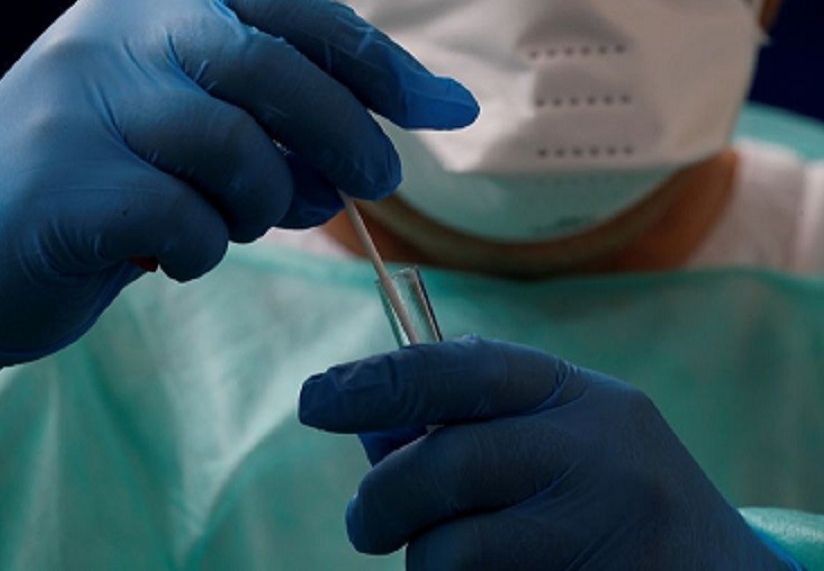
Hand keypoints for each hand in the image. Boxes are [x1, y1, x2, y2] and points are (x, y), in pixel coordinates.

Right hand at [0, 0, 477, 403]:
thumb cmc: (93, 190)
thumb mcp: (183, 140)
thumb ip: (268, 135)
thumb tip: (370, 155)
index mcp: (151, 14)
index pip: (281, 8)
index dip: (367, 56)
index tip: (437, 107)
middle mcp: (114, 40)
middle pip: (268, 67)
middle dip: (342, 131)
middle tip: (377, 183)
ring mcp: (80, 108)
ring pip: (232, 150)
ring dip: (260, 204)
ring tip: (232, 225)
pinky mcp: (62, 188)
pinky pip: (183, 221)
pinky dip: (202, 251)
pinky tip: (173, 258)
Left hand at [299, 336, 797, 569]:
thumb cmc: (609, 493)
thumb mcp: (560, 433)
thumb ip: (475, 422)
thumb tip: (368, 427)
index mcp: (576, 396)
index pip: (460, 372)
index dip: (378, 381)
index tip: (315, 399)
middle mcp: (593, 454)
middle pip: (443, 466)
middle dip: (381, 500)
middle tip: (364, 522)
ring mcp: (596, 533)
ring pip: (450, 553)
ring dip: (426, 562)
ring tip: (454, 559)